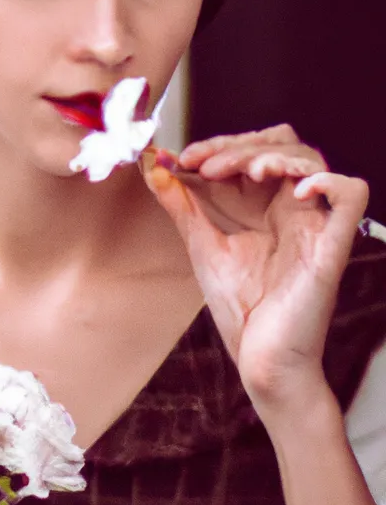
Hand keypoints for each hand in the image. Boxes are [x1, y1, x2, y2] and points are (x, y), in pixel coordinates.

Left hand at [142, 124, 368, 413]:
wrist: (260, 361)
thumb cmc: (240, 308)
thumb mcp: (200, 243)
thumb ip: (179, 203)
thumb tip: (154, 165)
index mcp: (262, 205)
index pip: (252, 148)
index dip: (219, 143)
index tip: (182, 158)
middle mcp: (289, 208)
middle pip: (283, 144)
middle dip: (241, 144)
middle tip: (206, 165)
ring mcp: (312, 224)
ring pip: (311, 160)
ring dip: (272, 155)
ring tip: (245, 173)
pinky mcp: (330, 245)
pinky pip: (351, 195)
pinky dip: (327, 181)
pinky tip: (294, 188)